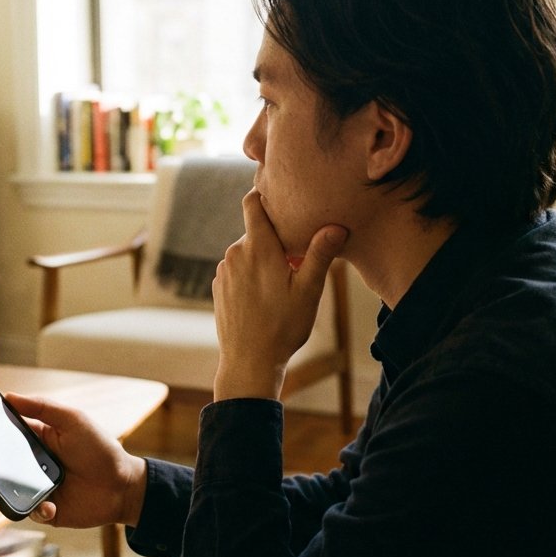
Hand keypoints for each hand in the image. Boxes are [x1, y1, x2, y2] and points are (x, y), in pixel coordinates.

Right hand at [0, 393, 147, 527]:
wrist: (123, 486)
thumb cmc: (100, 447)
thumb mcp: (73, 420)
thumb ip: (42, 408)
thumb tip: (9, 396)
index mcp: (33, 439)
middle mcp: (28, 465)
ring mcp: (33, 489)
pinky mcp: (43, 511)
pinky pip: (26, 512)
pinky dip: (34, 510)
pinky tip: (50, 506)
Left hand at [211, 189, 346, 401]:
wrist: (249, 362)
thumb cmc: (282, 327)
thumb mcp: (308, 291)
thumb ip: (319, 255)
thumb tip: (336, 226)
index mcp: (257, 248)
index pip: (252, 203)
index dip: (264, 194)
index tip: (281, 198)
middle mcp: (235, 254)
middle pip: (255, 231)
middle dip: (274, 240)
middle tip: (296, 258)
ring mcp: (224, 271)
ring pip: (247, 252)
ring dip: (263, 260)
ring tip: (282, 283)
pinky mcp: (219, 287)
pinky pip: (238, 270)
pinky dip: (251, 275)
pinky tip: (265, 298)